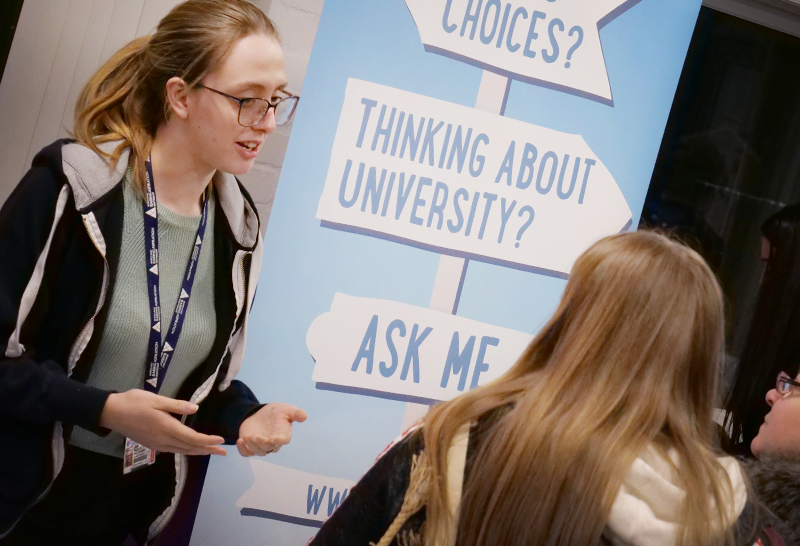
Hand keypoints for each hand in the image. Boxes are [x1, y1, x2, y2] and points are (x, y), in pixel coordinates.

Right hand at [100, 389, 225, 455]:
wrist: (111, 413)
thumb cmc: (133, 402)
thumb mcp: (156, 399)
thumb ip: (176, 406)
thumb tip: (195, 409)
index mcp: (166, 427)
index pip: (192, 438)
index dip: (208, 440)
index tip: (221, 440)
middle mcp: (163, 440)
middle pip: (190, 447)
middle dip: (208, 449)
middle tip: (224, 452)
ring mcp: (157, 444)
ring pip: (182, 450)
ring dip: (198, 451)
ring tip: (212, 451)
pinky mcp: (152, 444)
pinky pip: (174, 450)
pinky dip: (187, 450)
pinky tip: (191, 448)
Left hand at [237, 402, 306, 456]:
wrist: (261, 413)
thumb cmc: (276, 412)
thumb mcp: (286, 409)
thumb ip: (295, 412)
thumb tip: (304, 416)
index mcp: (283, 434)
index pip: (282, 441)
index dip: (278, 441)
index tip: (273, 438)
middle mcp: (273, 443)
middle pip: (268, 448)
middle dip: (261, 443)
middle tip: (254, 436)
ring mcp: (261, 446)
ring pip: (258, 452)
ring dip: (252, 446)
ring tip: (246, 437)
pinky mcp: (250, 446)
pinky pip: (247, 453)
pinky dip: (243, 450)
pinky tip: (240, 441)